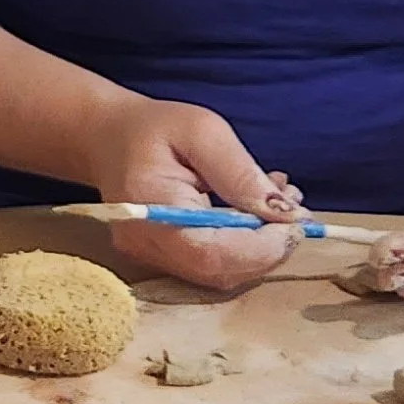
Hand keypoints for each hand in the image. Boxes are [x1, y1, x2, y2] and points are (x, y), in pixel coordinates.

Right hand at [80, 91, 302, 292]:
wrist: (107, 138)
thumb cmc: (152, 128)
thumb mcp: (203, 130)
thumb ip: (240, 172)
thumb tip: (284, 214)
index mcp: (148, 208)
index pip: (210, 253)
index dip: (261, 248)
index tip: (296, 222)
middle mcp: (146, 245)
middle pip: (220, 272)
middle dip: (269, 247)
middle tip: (293, 206)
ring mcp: (151, 259)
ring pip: (222, 275)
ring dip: (262, 248)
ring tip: (277, 203)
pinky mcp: (164, 261)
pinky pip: (213, 267)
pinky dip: (246, 248)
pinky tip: (255, 214)